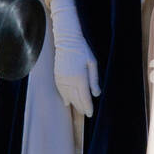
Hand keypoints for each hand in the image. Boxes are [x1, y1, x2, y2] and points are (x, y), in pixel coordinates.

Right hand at [50, 0, 99, 115]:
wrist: (67, 40)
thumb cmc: (82, 50)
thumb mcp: (92, 63)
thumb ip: (94, 80)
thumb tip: (96, 94)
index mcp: (80, 77)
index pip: (84, 97)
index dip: (88, 106)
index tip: (91, 113)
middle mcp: (70, 80)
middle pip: (76, 99)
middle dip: (81, 107)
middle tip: (86, 113)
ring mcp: (61, 79)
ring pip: (67, 96)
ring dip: (73, 103)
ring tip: (79, 109)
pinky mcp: (57, 76)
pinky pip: (60, 90)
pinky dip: (64, 97)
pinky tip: (67, 102)